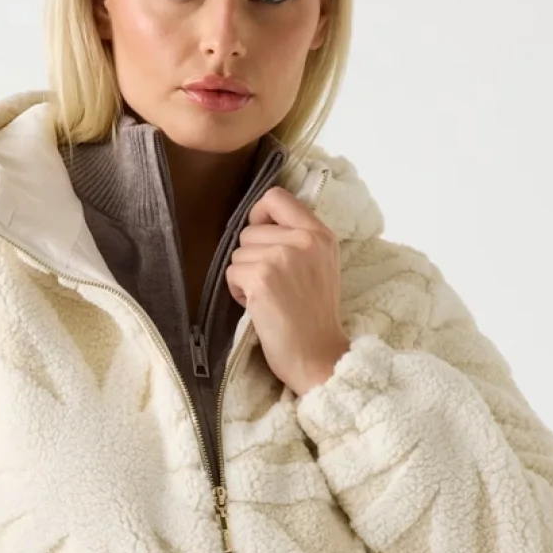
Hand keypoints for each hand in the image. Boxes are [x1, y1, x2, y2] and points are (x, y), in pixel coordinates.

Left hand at [224, 185, 349, 396]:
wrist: (318, 356)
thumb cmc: (314, 317)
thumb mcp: (321, 266)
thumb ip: (299, 240)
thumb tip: (259, 222)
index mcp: (320, 234)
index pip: (276, 197)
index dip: (259, 214)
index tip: (262, 236)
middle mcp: (303, 240)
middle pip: (250, 230)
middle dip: (252, 256)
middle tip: (272, 284)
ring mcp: (282, 258)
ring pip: (238, 252)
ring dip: (245, 276)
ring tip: (268, 297)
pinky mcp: (262, 278)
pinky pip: (232, 272)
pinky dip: (238, 291)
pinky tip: (258, 307)